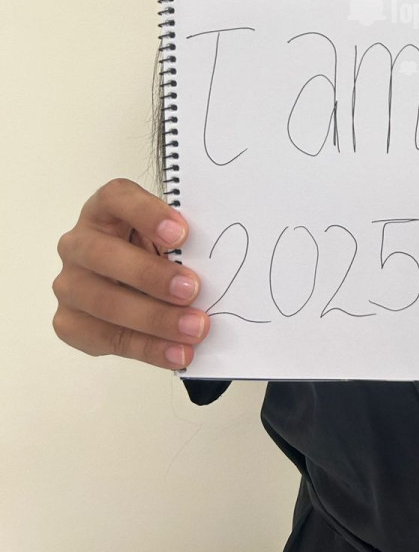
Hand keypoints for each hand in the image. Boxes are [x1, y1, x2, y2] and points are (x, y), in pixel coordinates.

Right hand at [53, 178, 209, 369]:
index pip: (116, 198)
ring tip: (194, 330)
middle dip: (151, 276)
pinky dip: (146, 348)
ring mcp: (70, 283)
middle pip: (105, 255)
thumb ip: (181, 243)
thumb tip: (217, 263)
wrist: (133, 283)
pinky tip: (176, 353)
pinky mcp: (69, 321)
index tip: (182, 234)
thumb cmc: (155, 251)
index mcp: (104, 208)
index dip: (147, 214)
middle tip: (192, 290)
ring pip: (104, 302)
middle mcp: (78, 242)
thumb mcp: (167, 237)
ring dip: (154, 319)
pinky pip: (105, 338)